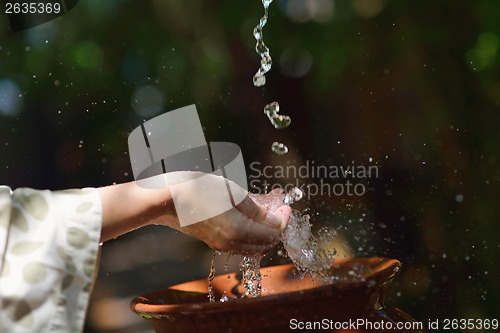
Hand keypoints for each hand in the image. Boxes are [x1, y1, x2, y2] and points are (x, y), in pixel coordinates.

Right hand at [171, 187, 290, 254]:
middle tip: (279, 207)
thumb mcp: (230, 191)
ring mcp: (221, 245)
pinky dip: (251, 233)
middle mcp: (231, 243)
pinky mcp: (213, 242)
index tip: (286, 204)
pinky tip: (250, 216)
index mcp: (238, 230)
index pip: (273, 231)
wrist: (166, 199)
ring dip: (264, 230)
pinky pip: (241, 244)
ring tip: (267, 210)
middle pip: (265, 243)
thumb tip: (274, 219)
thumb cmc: (197, 189)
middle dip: (277, 226)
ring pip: (254, 246)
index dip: (284, 218)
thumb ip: (254, 208)